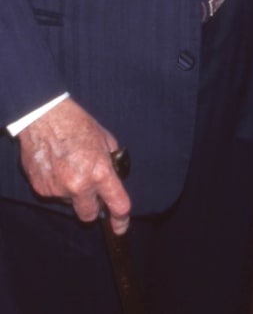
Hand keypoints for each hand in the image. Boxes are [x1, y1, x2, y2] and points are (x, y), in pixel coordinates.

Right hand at [17, 98, 130, 233]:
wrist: (44, 117)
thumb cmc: (76, 124)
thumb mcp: (104, 139)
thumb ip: (111, 162)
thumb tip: (114, 177)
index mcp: (99, 172)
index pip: (116, 205)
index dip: (121, 219)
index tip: (120, 226)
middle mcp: (79, 185)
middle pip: (89, 215)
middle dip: (92, 207)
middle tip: (91, 191)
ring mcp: (58, 189)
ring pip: (70, 203)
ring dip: (73, 192)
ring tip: (69, 166)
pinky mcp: (42, 188)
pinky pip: (54, 194)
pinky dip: (58, 185)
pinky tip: (57, 166)